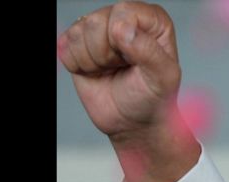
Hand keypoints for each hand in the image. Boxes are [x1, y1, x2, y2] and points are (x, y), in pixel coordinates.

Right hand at [58, 2, 198, 181]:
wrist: (133, 122)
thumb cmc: (153, 99)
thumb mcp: (163, 78)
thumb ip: (149, 51)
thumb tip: (122, 28)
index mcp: (152, 20)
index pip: (123, 12)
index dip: (123, 38)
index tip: (134, 60)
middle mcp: (125, 18)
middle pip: (96, 21)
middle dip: (106, 53)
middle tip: (122, 68)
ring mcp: (100, 29)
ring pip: (78, 32)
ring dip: (92, 61)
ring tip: (110, 70)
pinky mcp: (78, 43)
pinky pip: (64, 45)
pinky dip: (78, 65)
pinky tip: (95, 72)